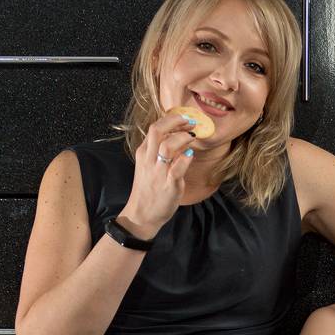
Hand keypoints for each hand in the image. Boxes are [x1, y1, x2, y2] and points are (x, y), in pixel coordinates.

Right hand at [119, 112, 200, 236]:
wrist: (141, 214)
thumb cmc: (148, 189)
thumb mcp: (149, 165)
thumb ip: (160, 150)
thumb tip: (179, 135)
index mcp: (143, 153)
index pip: (155, 127)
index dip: (171, 119)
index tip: (185, 120)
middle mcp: (149, 160)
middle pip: (157, 130)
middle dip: (176, 121)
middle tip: (190, 122)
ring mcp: (158, 172)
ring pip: (167, 146)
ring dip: (182, 138)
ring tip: (192, 138)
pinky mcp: (168, 185)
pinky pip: (177, 168)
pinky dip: (186, 159)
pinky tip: (191, 155)